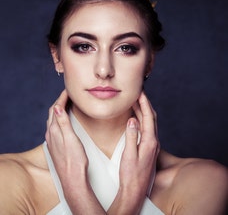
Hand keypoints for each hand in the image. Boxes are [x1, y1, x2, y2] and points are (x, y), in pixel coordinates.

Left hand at [45, 90, 88, 187]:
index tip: (68, 89)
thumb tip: (58, 107)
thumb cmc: (74, 161)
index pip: (56, 108)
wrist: (72, 180)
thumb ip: (64, 123)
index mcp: (54, 130)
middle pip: (53, 113)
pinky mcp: (54, 146)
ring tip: (66, 104)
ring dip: (58, 110)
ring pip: (52, 120)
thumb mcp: (71, 140)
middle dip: (59, 101)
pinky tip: (63, 123)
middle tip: (68, 94)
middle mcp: (50, 134)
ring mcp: (51, 141)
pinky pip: (54, 127)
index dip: (62, 97)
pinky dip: (58, 120)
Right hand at [111, 91, 159, 212]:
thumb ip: (131, 137)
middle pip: (151, 118)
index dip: (144, 103)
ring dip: (144, 111)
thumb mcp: (129, 155)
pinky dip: (142, 120)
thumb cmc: (131, 175)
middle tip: (139, 93)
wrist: (135, 191)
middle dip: (145, 104)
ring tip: (136, 102)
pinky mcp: (148, 149)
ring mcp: (152, 146)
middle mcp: (153, 143)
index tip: (140, 92)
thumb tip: (132, 120)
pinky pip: (146, 129)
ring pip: (150, 123)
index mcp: (150, 142)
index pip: (148, 117)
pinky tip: (136, 119)